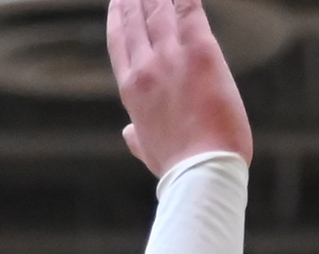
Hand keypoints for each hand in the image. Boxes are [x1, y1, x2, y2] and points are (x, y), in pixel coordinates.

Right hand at [110, 0, 251, 174]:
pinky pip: (190, 10)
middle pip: (137, 19)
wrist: (200, 172)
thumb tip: (128, 134)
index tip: (117, 2)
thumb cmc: (178, 167)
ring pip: (160, 9)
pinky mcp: (201, 53)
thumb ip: (137, 136)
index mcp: (131, 89)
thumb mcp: (149, 151)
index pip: (120, 42)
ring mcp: (171, 57)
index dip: (118, 17)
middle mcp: (146, 67)